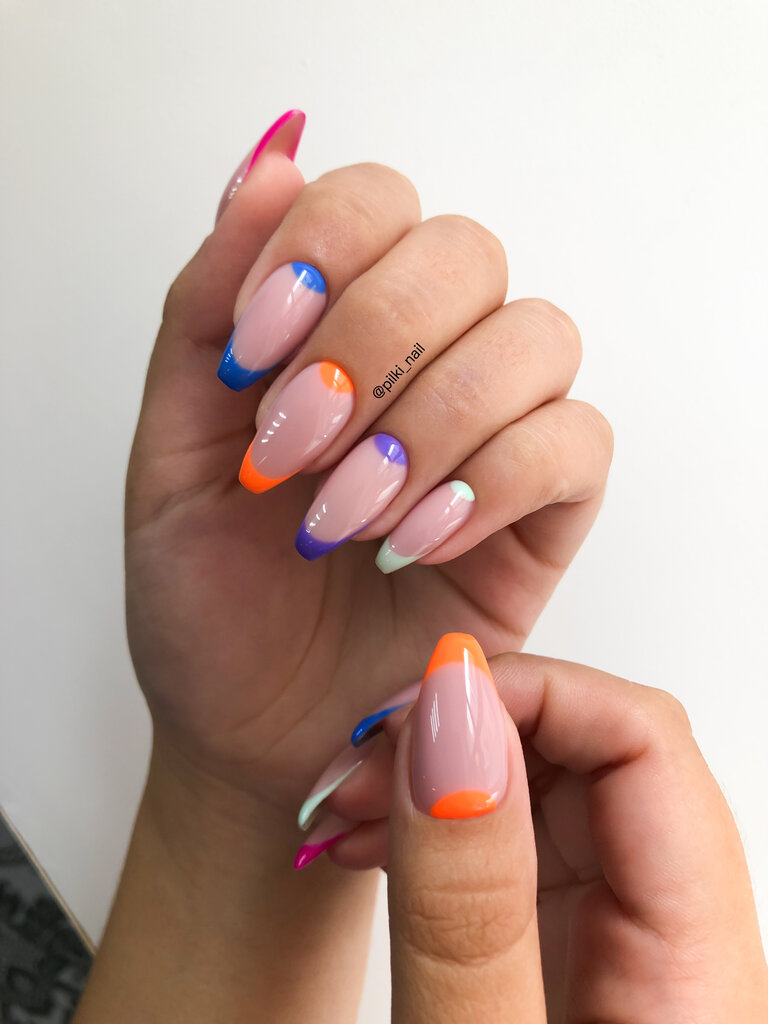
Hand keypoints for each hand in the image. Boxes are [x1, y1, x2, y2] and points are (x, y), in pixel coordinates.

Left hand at [125, 111, 611, 821]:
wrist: (252, 725)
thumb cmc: (210, 597)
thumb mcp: (172, 449)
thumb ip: (207, 309)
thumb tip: (269, 163)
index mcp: (334, 325)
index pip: (376, 200)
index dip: (323, 250)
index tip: (251, 354)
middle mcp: (425, 360)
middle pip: (466, 254)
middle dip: (374, 343)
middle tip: (298, 447)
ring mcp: (495, 430)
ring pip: (535, 338)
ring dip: (431, 421)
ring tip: (346, 516)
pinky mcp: (545, 510)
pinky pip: (575, 443)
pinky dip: (495, 480)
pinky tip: (417, 541)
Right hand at [307, 633, 767, 1020]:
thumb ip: (469, 912)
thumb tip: (452, 723)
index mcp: (696, 973)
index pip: (647, 743)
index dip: (530, 693)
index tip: (421, 703)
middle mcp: (675, 940)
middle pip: (594, 749)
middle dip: (461, 729)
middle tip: (363, 762)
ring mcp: (619, 940)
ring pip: (542, 785)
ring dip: (434, 772)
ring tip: (345, 806)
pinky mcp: (566, 948)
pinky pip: (510, 839)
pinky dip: (432, 823)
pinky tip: (368, 841)